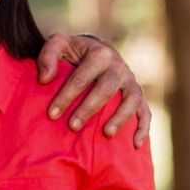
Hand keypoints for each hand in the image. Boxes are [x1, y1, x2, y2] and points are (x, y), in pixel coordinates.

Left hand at [36, 32, 151, 146]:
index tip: (52, 114)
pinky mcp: (138, 95)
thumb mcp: (59, 45)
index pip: (81, 78)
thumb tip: (44, 79)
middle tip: (72, 126)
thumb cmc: (74, 52)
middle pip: (105, 90)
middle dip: (88, 109)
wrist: (98, 50)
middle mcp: (119, 67)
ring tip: (106, 134)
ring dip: (120, 118)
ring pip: (130, 101)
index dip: (66, 96)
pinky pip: (146, 112)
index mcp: (99, 54)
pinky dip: (143, 128)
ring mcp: (131, 82)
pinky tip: (135, 145)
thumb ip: (47, 56)